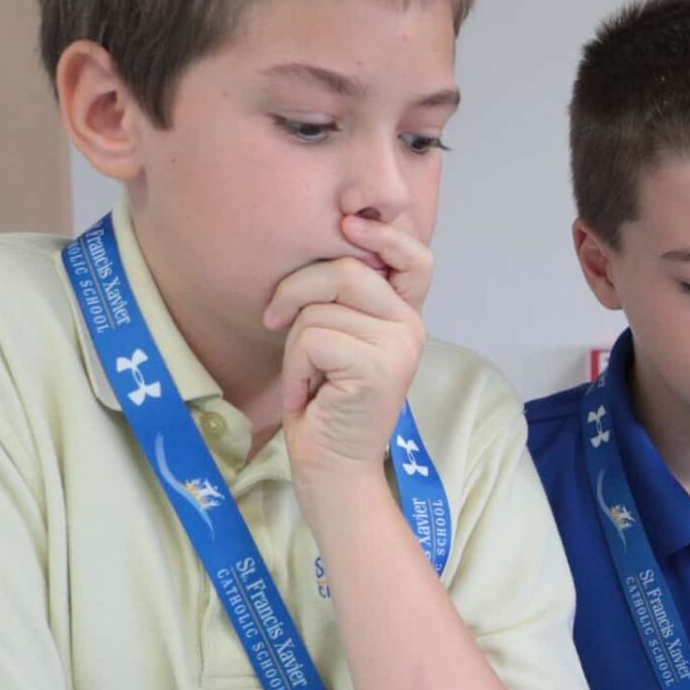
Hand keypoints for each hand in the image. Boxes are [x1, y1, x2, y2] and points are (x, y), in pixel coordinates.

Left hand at [266, 214, 430, 487]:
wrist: (333, 466)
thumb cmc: (326, 402)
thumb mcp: (339, 338)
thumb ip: (344, 298)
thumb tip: (327, 244)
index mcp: (406, 315)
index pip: (415, 258)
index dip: (383, 235)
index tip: (346, 223)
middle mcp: (412, 326)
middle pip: (346, 270)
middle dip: (296, 291)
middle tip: (275, 321)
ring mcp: (400, 346)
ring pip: (319, 309)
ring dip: (294, 347)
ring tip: (308, 379)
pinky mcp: (379, 367)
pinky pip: (313, 338)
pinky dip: (296, 368)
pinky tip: (310, 393)